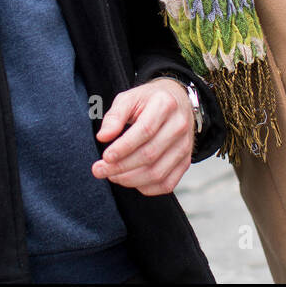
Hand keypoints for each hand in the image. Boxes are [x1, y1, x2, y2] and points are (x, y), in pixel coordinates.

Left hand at [91, 78, 194, 195]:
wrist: (177, 102)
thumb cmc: (149, 101)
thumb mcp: (129, 98)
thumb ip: (115, 116)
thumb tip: (103, 136)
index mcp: (164, 105)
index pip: (145, 131)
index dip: (123, 147)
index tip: (105, 157)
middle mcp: (179, 126)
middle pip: (149, 154)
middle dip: (120, 167)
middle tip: (99, 170)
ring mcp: (185, 146)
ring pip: (157, 173)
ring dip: (130, 180)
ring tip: (112, 175)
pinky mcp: (186, 162)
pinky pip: (167, 184)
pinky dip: (146, 188)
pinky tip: (131, 180)